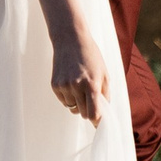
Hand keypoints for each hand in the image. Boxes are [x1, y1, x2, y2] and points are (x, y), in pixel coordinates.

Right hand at [30, 0, 112, 126]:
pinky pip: (64, 101)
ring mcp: (64, 86)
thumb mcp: (104, 73)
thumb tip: (103, 112)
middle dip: (88, 110)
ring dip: (78, 103)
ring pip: (72, 108)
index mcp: (91, 84)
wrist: (70, 40)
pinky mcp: (55, 85)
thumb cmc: (91, 56)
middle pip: (82, 113)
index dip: (97, 120)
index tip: (99, 121)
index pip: (93, 114)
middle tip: (91, 100)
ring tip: (80, 87)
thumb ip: (105, 94)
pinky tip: (71, 83)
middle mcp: (76, 87)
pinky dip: (69, 97)